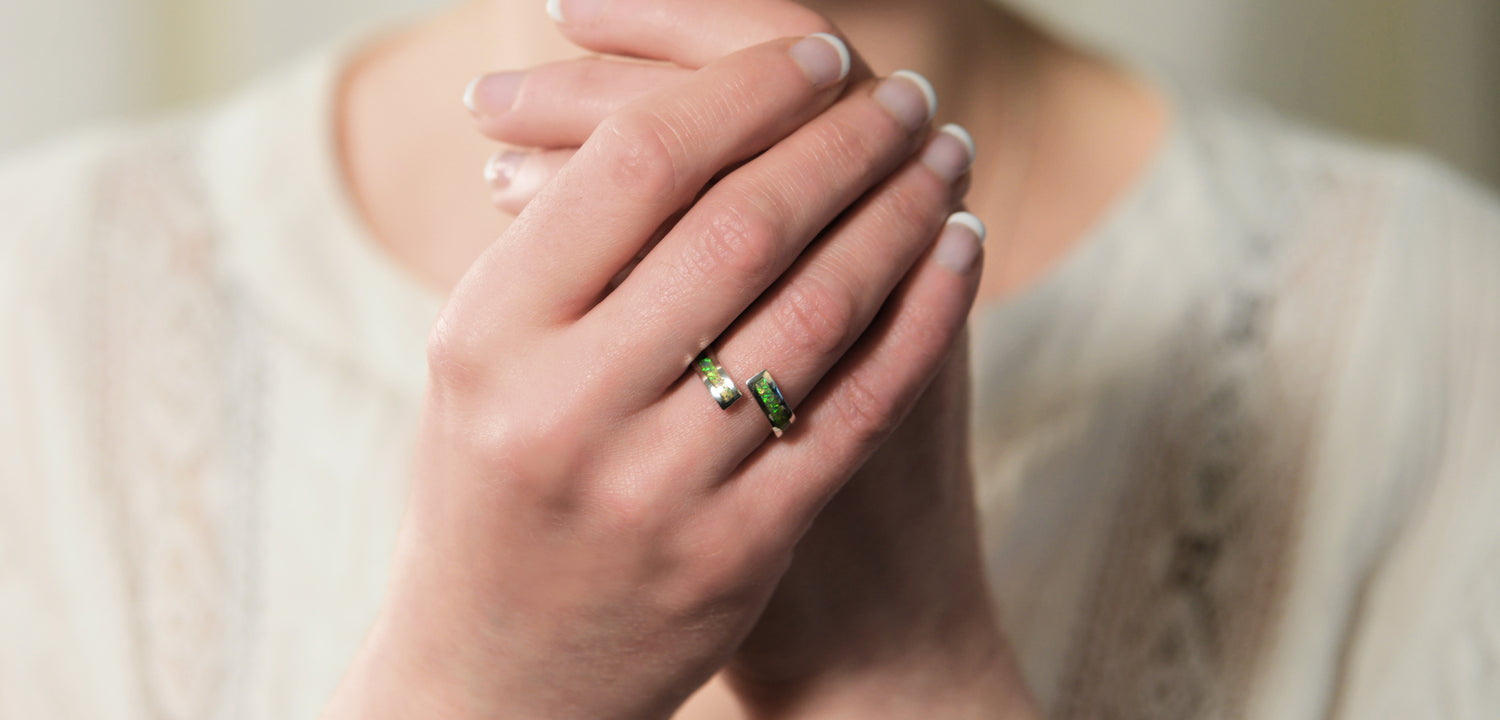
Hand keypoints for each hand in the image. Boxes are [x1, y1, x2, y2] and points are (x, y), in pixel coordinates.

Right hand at [325, 31, 981, 719]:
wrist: (496, 680)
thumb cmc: (494, 495)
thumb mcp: (484, 365)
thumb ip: (557, 244)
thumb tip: (675, 101)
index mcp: (485, 335)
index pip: (637, 162)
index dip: (742, 88)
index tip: (815, 54)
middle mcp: (562, 407)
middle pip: (740, 222)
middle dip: (844, 136)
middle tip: (906, 92)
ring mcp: (652, 488)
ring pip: (815, 309)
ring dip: (901, 210)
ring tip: (945, 153)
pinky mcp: (733, 554)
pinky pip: (852, 409)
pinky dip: (923, 316)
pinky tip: (961, 250)